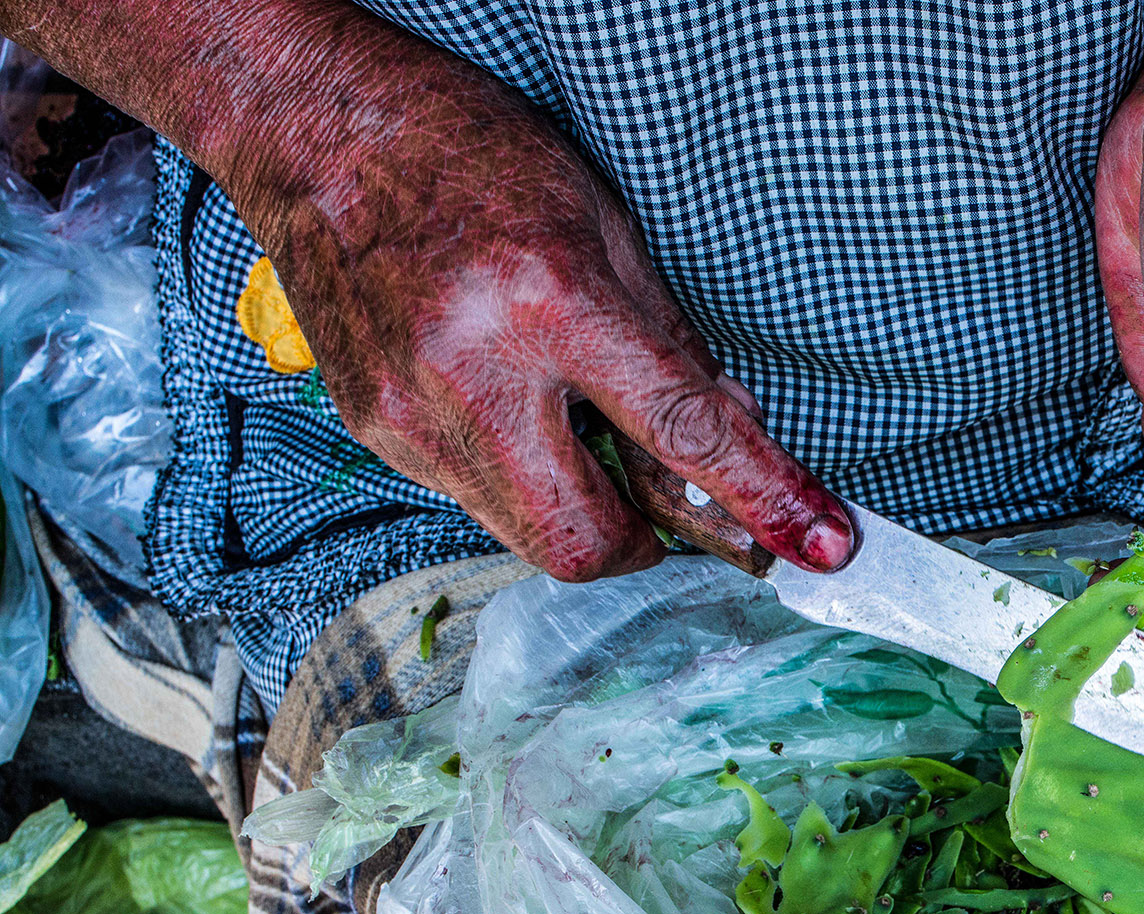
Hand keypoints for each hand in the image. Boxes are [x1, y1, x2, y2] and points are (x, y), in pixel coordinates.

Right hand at [0, 0, 852, 581]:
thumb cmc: (472, 160)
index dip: (762, 499)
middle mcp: (473, 372)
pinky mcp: (378, 433)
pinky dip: (522, 475)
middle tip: (662, 491)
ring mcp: (412, 414)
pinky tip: (510, 402)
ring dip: (581, 508)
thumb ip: (672, 348)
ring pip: (531, 536)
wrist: (318, 132)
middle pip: (589, 542)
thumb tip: (732, 443)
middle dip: (644, 540)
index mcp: (550, 301)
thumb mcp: (605, 225)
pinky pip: (479, 500)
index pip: (682, 431)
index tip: (821, 548)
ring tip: (573, 422)